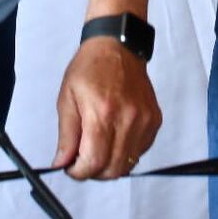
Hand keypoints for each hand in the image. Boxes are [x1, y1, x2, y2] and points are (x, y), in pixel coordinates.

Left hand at [52, 37, 161, 179]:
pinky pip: (140, 151)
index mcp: (102, 113)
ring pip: (128, 163)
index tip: (72, 169)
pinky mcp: (154, 120)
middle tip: (83, 160)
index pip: (94, 162)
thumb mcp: (67, 99)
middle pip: (113, 169)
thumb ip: (66, 135)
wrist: (117, 46)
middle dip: (94, 172)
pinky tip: (114, 137)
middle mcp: (127, 118)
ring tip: (98, 147)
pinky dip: (126, 152)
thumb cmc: (91, 67)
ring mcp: (144, 120)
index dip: (80, 172)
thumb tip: (63, 162)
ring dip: (110, 164)